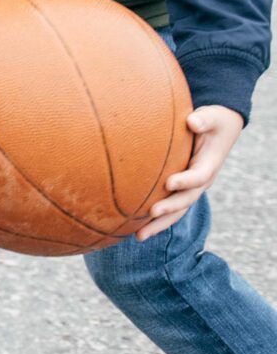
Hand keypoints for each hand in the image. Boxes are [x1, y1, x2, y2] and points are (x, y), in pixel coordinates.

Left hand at [139, 107, 244, 240]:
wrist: (219, 129)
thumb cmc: (212, 121)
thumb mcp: (213, 117)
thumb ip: (204, 119)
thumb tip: (192, 121)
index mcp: (209, 164)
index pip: (199, 176)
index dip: (186, 180)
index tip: (170, 182)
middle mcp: (201, 180)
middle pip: (186, 199)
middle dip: (170, 208)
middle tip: (151, 212)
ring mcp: (190, 188)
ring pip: (176, 210)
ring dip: (159, 224)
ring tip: (139, 236)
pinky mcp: (180, 189)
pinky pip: (168, 207)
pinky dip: (154, 220)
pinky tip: (134, 230)